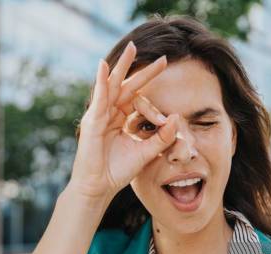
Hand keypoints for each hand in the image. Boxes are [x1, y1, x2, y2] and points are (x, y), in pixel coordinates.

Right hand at [68, 42, 177, 202]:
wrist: (99, 187)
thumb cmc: (118, 171)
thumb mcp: (146, 151)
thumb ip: (162, 137)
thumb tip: (178, 118)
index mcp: (122, 119)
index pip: (138, 97)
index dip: (153, 93)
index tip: (166, 86)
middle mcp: (111, 113)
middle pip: (127, 86)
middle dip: (142, 70)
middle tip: (162, 58)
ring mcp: (100, 115)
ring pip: (113, 85)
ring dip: (121, 66)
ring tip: (132, 48)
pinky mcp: (92, 120)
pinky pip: (99, 97)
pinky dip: (101, 81)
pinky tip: (104, 65)